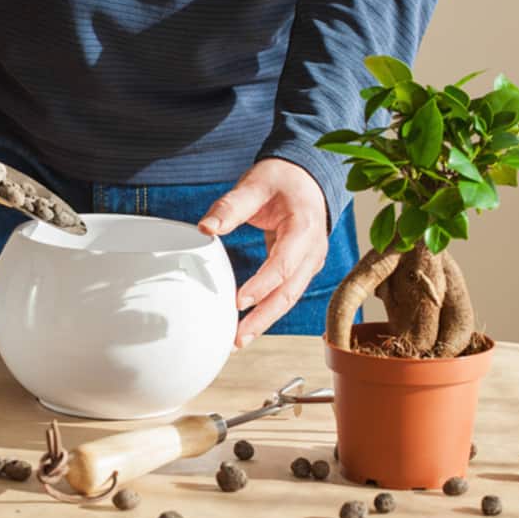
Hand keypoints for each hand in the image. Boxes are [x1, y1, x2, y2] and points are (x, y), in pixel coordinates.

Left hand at [198, 159, 327, 347]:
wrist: (306, 177)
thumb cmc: (282, 180)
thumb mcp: (255, 184)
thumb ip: (230, 206)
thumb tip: (206, 228)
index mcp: (304, 227)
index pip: (283, 264)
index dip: (262, 285)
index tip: (239, 301)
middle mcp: (313, 250)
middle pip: (289, 292)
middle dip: (263, 318)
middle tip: (237, 338)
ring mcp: (309, 262)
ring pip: (289, 298)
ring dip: (265, 320)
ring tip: (239, 340)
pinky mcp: (301, 268)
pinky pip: (286, 293)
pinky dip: (268, 310)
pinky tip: (248, 324)